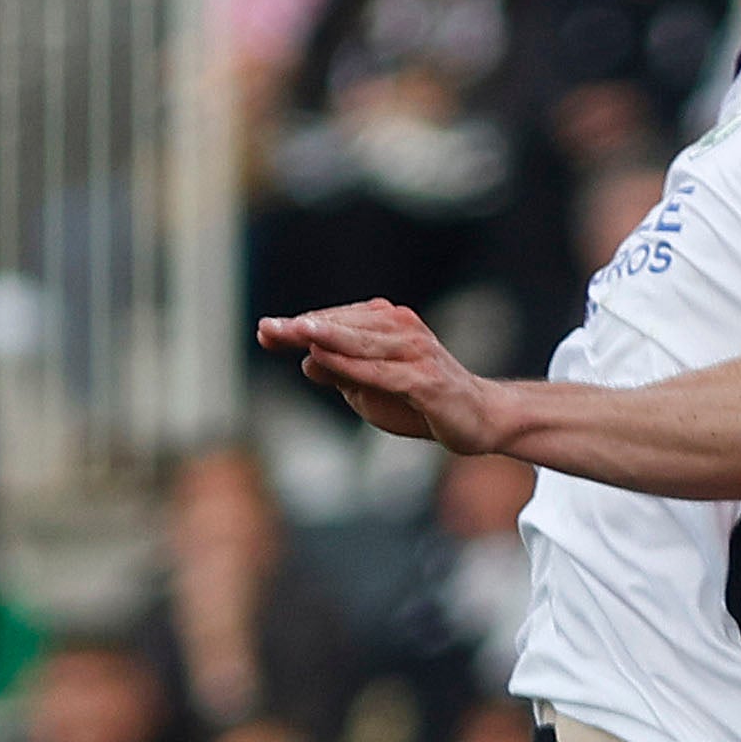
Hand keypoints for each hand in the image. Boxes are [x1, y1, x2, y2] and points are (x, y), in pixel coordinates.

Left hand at [255, 300, 503, 451]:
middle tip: (268, 328)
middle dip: (303, 328)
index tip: (264, 331)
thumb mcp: (371, 390)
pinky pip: (383, 370)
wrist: (477, 418)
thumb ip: (342, 374)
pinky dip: (353, 363)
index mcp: (386, 326)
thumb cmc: (421, 402)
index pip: (335, 322)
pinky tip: (327, 359)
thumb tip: (306, 363)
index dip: (299, 327)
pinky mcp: (426, 379)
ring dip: (326, 336)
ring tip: (295, 331)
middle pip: (343, 326)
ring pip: (361, 342)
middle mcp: (401, 329)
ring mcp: (415, 351)